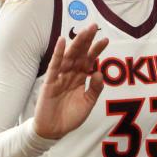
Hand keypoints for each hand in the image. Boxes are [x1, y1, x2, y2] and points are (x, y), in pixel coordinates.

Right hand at [33, 23, 108, 139]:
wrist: (53, 131)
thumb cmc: (70, 117)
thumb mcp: (88, 104)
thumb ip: (94, 89)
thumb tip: (99, 72)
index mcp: (80, 78)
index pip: (89, 60)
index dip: (97, 50)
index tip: (106, 39)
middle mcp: (70, 74)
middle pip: (80, 54)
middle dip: (87, 40)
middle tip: (94, 26)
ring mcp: (60, 76)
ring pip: (69, 56)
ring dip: (76, 43)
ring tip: (84, 31)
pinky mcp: (49, 81)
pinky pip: (54, 65)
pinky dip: (58, 53)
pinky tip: (62, 41)